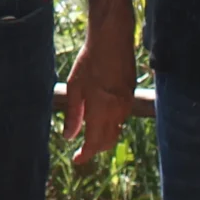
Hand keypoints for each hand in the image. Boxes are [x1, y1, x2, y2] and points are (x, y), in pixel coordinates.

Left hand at [62, 0, 135, 167]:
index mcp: (101, 110)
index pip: (94, 143)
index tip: (76, 160)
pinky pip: (121, 118)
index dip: (85, 155)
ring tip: (87, 132)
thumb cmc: (89, 60)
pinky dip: (110, 124)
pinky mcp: (131, 95)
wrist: (113, 39)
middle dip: (94, 148)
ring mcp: (127, 104)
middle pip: (107, 141)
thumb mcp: (75, 87)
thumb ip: (73, 114)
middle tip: (80, 149)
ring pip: (116, 131)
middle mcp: (117, 111)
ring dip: (102, 136)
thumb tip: (68, 136)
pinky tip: (100, 116)